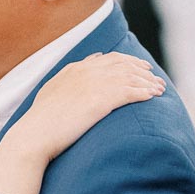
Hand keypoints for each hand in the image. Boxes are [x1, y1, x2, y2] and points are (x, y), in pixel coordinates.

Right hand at [22, 53, 164, 163]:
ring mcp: (94, 84)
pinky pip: (131, 91)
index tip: (138, 67)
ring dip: (148, 82)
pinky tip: (153, 97)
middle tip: (154, 77)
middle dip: (141, 70)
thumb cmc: (40, 122)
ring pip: (130, 77)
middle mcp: (86, 71)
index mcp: (74, 69)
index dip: (126, 61)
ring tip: (160, 89)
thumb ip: (68, 81)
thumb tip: (82, 76)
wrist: (35, 135)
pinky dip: (144, 92)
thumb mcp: (52, 94)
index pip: (108, 59)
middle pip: (123, 64)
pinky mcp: (102, 99)